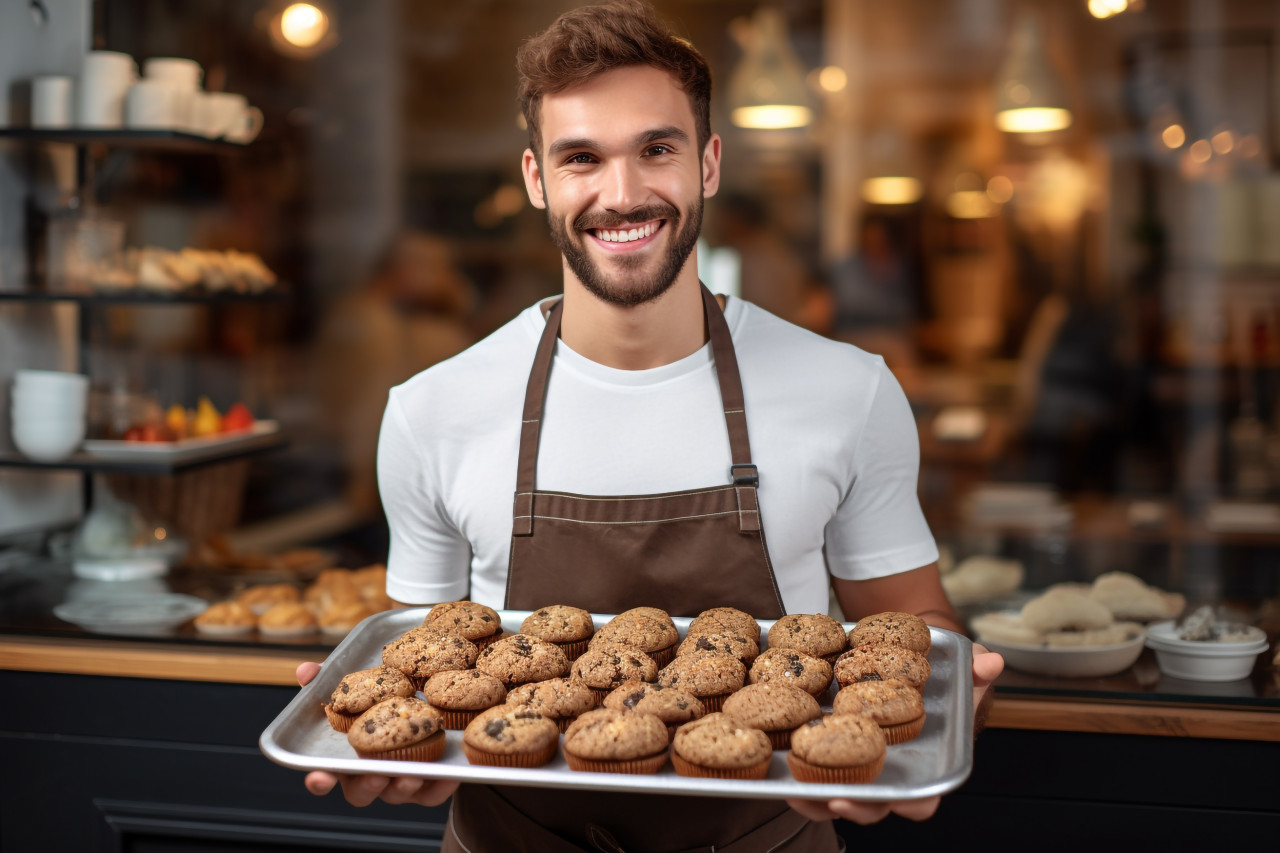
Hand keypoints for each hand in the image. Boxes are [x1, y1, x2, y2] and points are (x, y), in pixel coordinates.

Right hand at [295, 662, 459, 807]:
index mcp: (347, 757)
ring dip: (402, 787)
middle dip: (367, 785)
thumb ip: (329, 681)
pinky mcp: (428, 785)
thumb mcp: (357, 688)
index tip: (318, 777)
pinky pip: (433, 793)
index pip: (325, 775)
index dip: (319, 780)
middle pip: (361, 792)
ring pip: (397, 794)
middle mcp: (369, 774)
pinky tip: (449, 776)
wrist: (424, 712)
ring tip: (410, 774)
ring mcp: (397, 783)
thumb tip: (306, 671)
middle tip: (375, 774)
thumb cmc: (378, 704)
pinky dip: (440, 786)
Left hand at [786, 644, 1003, 824]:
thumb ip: (972, 668)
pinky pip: (811, 780)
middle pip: (875, 807)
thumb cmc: (930, 674)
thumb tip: (990, 662)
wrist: (896, 659)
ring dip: (817, 803)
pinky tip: (783, 777)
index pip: (924, 798)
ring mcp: (856, 769)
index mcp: (925, 763)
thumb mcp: (953, 667)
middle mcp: (890, 774)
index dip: (911, 802)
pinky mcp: (826, 755)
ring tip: (800, 793)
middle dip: (858, 808)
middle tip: (839, 799)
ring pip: (837, 801)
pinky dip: (797, 783)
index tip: (899, 799)